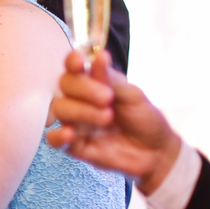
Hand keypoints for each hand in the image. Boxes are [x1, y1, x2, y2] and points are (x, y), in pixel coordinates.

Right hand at [46, 49, 181, 194]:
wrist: (155, 152)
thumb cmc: (144, 119)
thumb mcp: (133, 96)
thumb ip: (112, 80)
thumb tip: (98, 56)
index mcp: (93, 83)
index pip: (74, 68)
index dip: (72, 62)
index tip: (79, 61)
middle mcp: (79, 100)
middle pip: (64, 86)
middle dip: (83, 88)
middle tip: (107, 98)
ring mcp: (74, 122)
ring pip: (59, 109)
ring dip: (80, 111)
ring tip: (106, 117)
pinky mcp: (72, 145)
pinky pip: (53, 139)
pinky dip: (57, 135)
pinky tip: (70, 134)